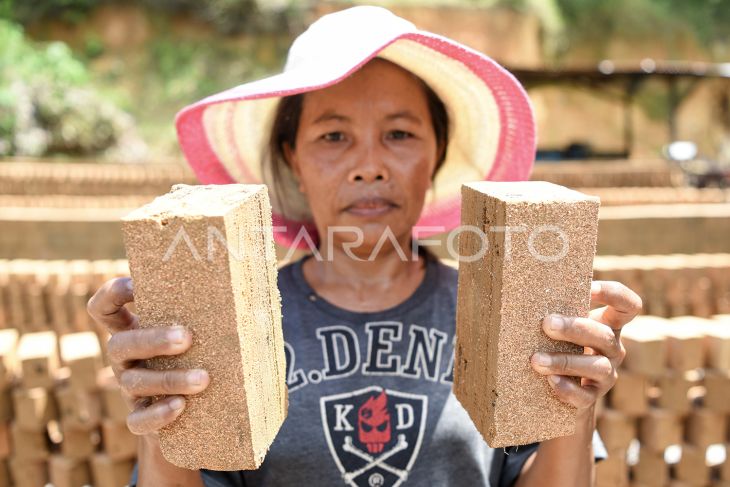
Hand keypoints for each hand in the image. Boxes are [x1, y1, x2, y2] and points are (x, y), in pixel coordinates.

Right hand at [87, 277, 209, 436]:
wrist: (198, 414)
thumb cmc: (207, 357)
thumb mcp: (206, 335)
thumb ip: (218, 319)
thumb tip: (262, 306)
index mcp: (136, 328)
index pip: (105, 306)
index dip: (113, 293)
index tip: (138, 287)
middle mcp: (127, 357)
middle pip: (119, 344)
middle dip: (152, 339)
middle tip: (187, 337)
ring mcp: (131, 389)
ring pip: (135, 382)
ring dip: (170, 379)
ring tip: (204, 379)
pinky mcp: (141, 419)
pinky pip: (138, 421)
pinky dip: (158, 415)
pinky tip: (181, 407)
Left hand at [529, 281, 641, 409]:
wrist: (561, 393)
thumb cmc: (557, 346)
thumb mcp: (562, 326)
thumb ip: (556, 309)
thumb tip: (526, 287)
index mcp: (607, 324)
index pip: (627, 305)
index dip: (614, 294)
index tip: (589, 288)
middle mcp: (612, 348)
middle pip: (604, 334)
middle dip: (575, 328)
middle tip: (546, 324)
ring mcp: (606, 374)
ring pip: (596, 366)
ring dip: (565, 361)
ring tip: (536, 360)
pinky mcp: (592, 398)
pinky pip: (585, 396)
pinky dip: (567, 389)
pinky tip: (550, 381)